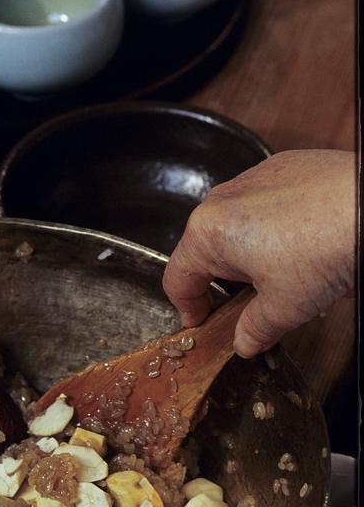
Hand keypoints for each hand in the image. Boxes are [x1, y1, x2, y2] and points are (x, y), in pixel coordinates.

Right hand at [163, 149, 355, 356]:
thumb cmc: (328, 246)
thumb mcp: (284, 307)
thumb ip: (254, 329)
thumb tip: (245, 340)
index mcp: (208, 232)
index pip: (178, 279)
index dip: (188, 308)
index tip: (200, 319)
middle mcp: (224, 198)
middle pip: (206, 249)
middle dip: (226, 281)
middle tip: (253, 304)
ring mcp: (254, 177)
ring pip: (236, 224)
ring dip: (252, 253)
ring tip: (285, 273)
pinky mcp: (285, 167)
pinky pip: (265, 203)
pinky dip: (276, 226)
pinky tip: (303, 244)